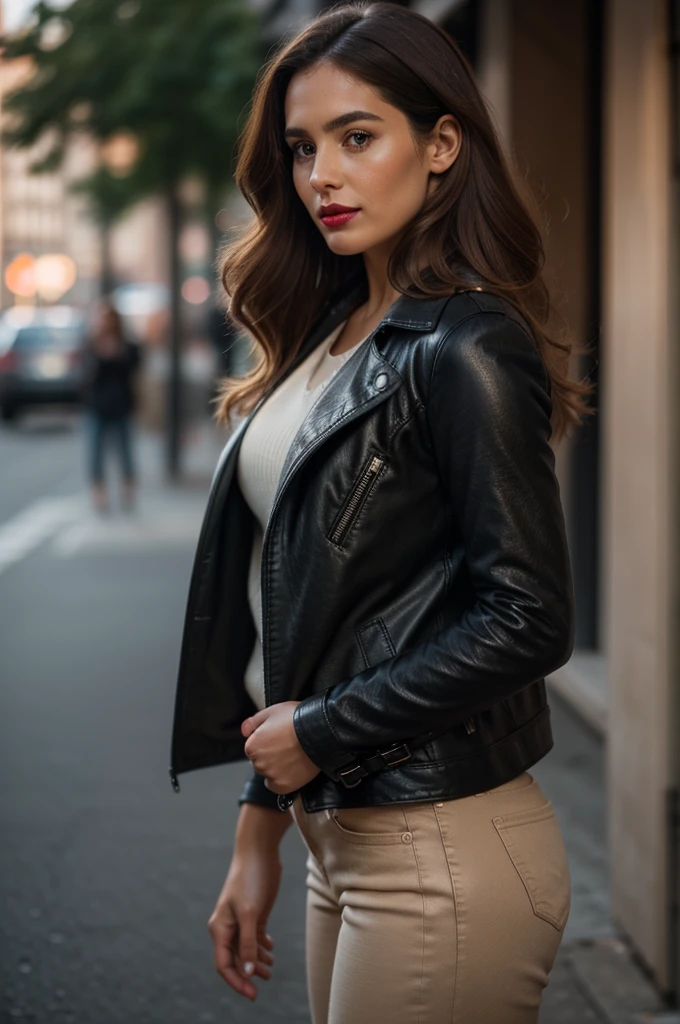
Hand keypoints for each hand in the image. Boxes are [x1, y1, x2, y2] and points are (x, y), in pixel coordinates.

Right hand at [208, 846, 279, 1001]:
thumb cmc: (250, 880)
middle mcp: (228, 926)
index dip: (236, 981)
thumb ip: (249, 944)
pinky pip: (255, 937)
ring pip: (247, 949)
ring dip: (257, 962)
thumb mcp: (250, 914)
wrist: (259, 852)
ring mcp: (241, 920)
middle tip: (264, 984)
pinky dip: (262, 946)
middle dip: (248, 974)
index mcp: (220, 928)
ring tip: (271, 970)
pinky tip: (270, 950)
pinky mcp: (254, 913)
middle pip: (235, 959)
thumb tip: (248, 973)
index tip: (252, 994)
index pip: (224, 964)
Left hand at [241, 701, 320, 792]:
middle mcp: (258, 763)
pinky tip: (293, 768)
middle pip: (261, 762)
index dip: (267, 742)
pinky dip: (283, 780)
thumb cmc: (297, 718)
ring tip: (294, 756)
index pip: (254, 748)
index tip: (279, 738)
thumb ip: (253, 722)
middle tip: (287, 746)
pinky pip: (278, 786)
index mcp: (252, 746)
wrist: (320, 732)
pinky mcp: (284, 786)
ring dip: (278, 767)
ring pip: (270, 773)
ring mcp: (271, 775)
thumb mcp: (272, 711)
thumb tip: (244, 731)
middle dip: (271, 755)